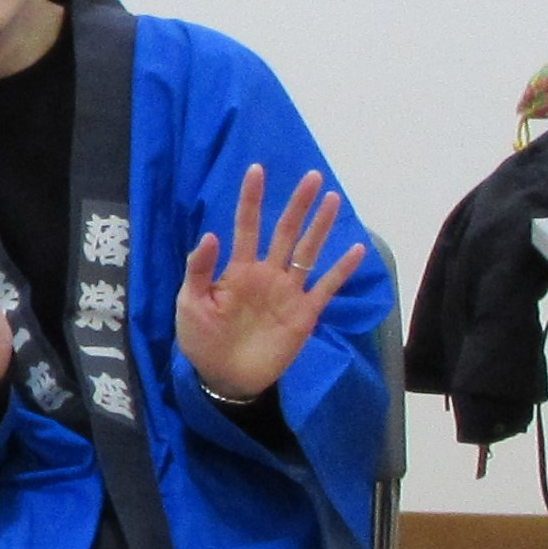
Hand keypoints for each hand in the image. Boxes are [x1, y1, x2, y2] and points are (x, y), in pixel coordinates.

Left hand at [174, 165, 363, 402]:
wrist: (224, 378)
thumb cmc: (202, 340)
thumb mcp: (190, 304)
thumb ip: (200, 271)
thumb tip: (210, 235)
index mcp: (238, 269)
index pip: (246, 226)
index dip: (251, 199)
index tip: (256, 170)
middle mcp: (267, 274)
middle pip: (285, 231)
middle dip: (298, 205)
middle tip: (312, 176)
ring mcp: (287, 292)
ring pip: (307, 251)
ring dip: (320, 227)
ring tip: (333, 200)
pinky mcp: (304, 313)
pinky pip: (326, 286)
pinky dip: (341, 269)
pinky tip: (357, 249)